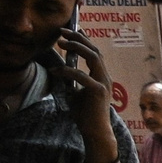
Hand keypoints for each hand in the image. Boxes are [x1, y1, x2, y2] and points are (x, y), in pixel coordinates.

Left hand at [43, 28, 115, 143]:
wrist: (95, 131)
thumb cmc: (86, 114)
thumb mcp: (75, 92)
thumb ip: (71, 80)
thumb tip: (60, 69)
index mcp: (101, 76)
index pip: (94, 52)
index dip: (83, 39)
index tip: (70, 31)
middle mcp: (104, 77)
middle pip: (94, 50)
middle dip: (78, 38)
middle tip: (62, 31)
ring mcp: (103, 83)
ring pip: (93, 57)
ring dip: (76, 47)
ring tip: (61, 43)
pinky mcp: (98, 91)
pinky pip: (81, 76)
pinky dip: (68, 71)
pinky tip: (56, 71)